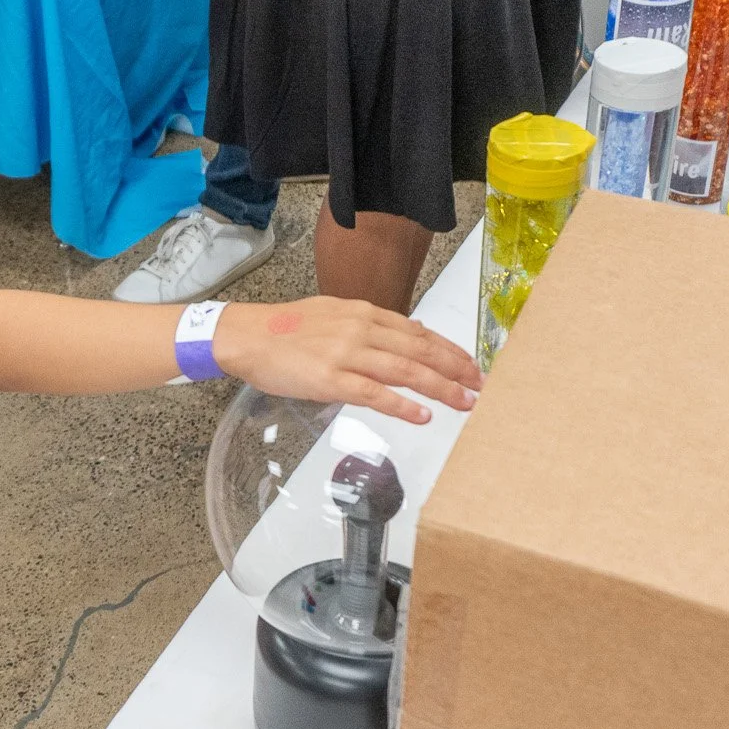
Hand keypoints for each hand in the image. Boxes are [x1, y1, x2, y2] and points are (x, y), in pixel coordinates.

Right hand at [214, 298, 481, 423]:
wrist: (247, 336)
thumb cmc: (285, 329)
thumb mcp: (334, 314)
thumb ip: (370, 325)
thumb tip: (406, 335)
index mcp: (363, 313)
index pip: (418, 332)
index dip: (449, 349)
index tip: (470, 364)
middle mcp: (361, 329)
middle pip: (420, 351)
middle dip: (456, 369)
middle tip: (481, 385)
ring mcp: (347, 354)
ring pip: (406, 372)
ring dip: (441, 388)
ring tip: (466, 402)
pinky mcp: (331, 379)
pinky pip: (375, 394)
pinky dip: (403, 405)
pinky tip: (424, 415)